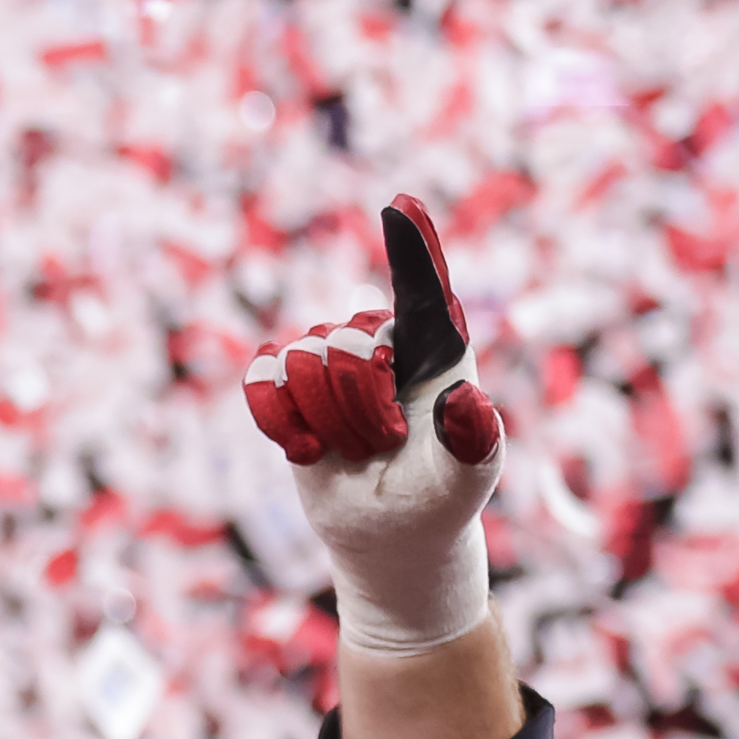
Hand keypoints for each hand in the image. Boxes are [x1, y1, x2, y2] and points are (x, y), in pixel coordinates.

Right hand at [242, 196, 505, 656]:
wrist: (390, 533)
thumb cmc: (441, 498)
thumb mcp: (469, 477)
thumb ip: (475, 440)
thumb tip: (465, 399)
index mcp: (439, 346)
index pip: (424, 287)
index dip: (414, 246)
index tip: (403, 205)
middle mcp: (384, 338)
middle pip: (345, 343)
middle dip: (357, 407)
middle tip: (383, 445)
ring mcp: (331, 355)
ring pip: (302, 360)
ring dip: (324, 421)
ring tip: (354, 449)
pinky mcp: (287, 380)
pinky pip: (262, 375)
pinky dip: (276, 417)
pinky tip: (304, 448)